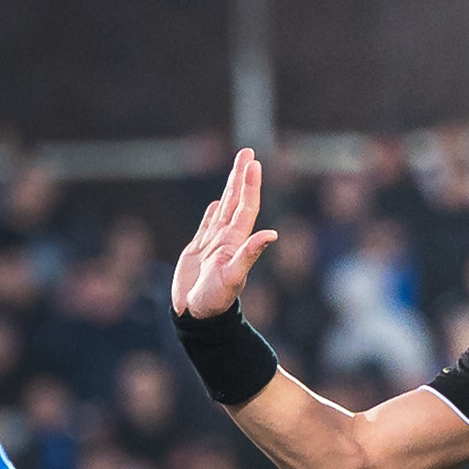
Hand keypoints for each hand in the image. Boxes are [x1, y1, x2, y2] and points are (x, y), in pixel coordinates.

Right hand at [171, 148, 280, 319]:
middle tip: (247, 151)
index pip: (246, 207)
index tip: (253, 161)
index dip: (250, 184)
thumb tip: (271, 234)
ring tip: (237, 168)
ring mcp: (214, 244)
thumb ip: (250, 254)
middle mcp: (227, 239)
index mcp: (236, 241)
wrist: (197, 317)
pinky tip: (216, 202)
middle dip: (241, 176)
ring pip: (223, 209)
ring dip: (230, 188)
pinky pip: (207, 225)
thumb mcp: (233, 277)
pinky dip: (213, 212)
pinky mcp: (198, 251)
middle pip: (236, 201)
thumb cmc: (215, 300)